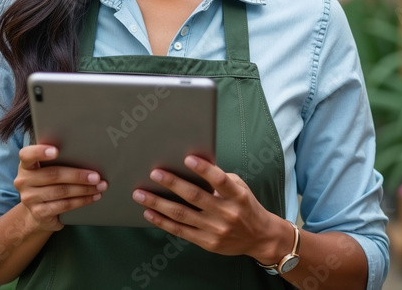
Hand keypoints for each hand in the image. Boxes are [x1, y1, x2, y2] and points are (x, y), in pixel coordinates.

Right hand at [14, 144, 107, 232]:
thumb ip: (58, 160)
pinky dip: (82, 201)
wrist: (39, 212)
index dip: (40, 152)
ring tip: (100, 186)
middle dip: (78, 175)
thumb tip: (87, 153)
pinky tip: (93, 197)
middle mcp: (24, 181)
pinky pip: (64, 205)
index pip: (27, 155)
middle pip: (53, 175)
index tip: (56, 151)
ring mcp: (30, 198)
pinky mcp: (39, 213)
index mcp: (26, 165)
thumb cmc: (49, 183)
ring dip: (84, 189)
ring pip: (61, 191)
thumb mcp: (47, 169)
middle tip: (96, 176)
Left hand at [131, 155, 287, 261]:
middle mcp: (226, 213)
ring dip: (158, 203)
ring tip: (140, 194)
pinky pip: (180, 231)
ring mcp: (216, 230)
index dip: (204, 169)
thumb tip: (194, 163)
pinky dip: (163, 221)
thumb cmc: (245, 205)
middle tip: (154, 173)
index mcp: (236, 195)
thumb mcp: (240, 188)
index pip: (219, 180)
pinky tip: (149, 212)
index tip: (187, 158)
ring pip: (182, 215)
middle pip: (195, 197)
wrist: (260, 237)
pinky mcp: (207, 242)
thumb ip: (220, 178)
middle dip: (172, 183)